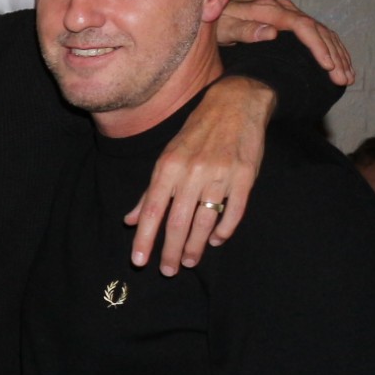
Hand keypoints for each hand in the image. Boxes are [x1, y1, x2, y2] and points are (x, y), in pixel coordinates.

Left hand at [126, 74, 267, 273]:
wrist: (234, 104)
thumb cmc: (195, 134)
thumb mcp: (166, 158)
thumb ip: (149, 192)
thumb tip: (129, 220)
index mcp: (168, 167)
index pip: (151, 211)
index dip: (144, 238)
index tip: (139, 261)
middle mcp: (192, 172)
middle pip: (178, 221)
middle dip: (171, 250)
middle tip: (168, 270)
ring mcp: (220, 174)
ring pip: (204, 220)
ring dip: (196, 246)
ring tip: (189, 261)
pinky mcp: (245, 176)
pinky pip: (234, 210)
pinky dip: (224, 229)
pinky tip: (215, 240)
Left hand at [217, 0, 351, 85]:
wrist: (212, 4)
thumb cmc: (215, 18)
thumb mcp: (223, 26)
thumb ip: (244, 29)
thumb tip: (271, 33)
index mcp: (271, 9)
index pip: (303, 26)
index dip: (318, 46)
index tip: (328, 66)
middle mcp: (285, 9)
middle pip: (319, 30)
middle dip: (334, 55)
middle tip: (344, 79)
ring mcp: (289, 13)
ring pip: (322, 33)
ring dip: (338, 55)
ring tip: (347, 77)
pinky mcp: (291, 20)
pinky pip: (317, 34)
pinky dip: (331, 49)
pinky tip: (339, 64)